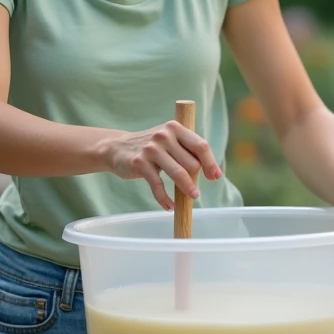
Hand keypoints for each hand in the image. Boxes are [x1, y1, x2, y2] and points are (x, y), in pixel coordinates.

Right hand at [100, 122, 222, 209]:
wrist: (117, 147)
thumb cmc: (152, 147)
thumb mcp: (169, 140)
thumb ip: (188, 151)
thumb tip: (213, 172)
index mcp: (175, 128)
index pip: (200, 146)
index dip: (211, 163)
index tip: (215, 177)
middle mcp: (164, 136)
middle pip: (191, 163)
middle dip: (195, 178)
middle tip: (194, 188)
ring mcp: (151, 149)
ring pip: (178, 174)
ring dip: (187, 189)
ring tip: (192, 197)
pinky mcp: (140, 163)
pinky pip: (158, 185)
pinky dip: (165, 199)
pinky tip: (169, 206)